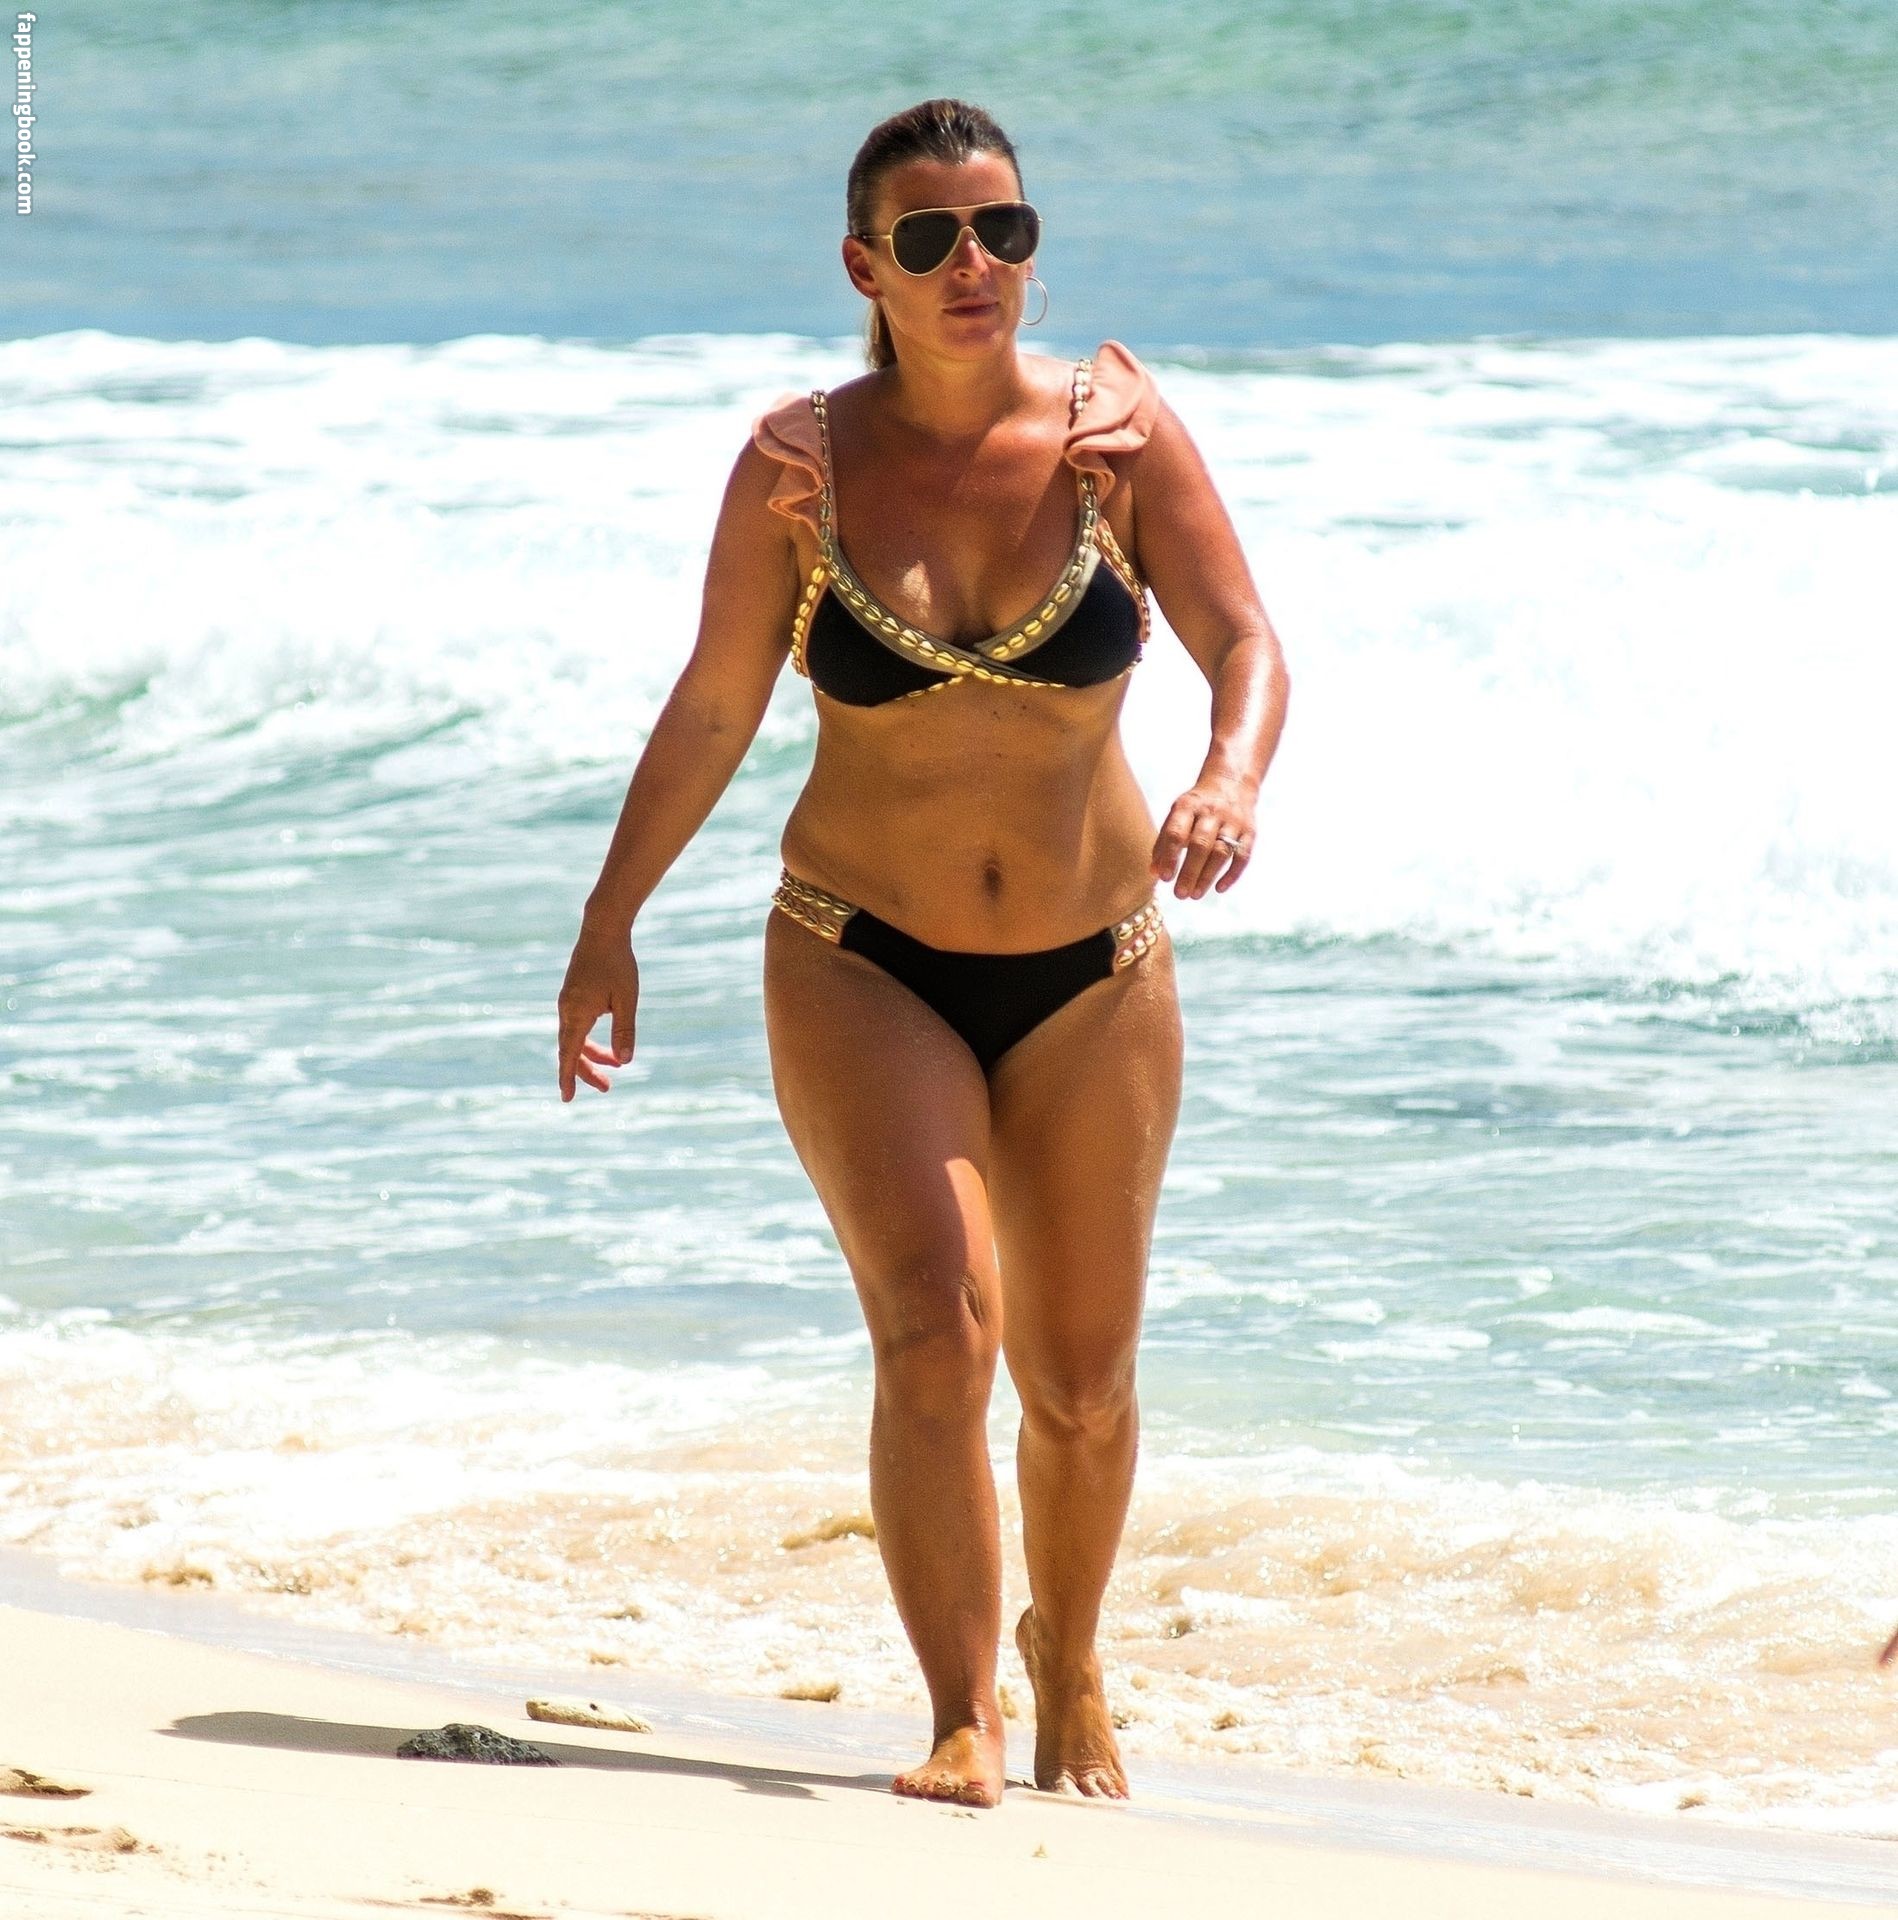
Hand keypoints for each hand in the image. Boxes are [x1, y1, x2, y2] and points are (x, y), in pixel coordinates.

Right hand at [557, 921, 639, 1100]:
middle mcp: (566, 1010)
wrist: (603, 929)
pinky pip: (576, 1025)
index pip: (569, 1055)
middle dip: (587, 1071)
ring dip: (592, 1054)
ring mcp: (567, 1002)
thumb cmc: (617, 964)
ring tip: (616, 1065)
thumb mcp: (626, 1001)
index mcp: (576, 1015)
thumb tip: (624, 1061)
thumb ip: (624, 1031)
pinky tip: (607, 1039)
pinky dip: (590, 1038)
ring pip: (575, 1038)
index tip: (567, 1099)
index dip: (569, 1078)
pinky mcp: (573, 994)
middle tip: (607, 1088)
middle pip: (571, 1051)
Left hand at [1150, 774, 1256, 899]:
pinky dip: (1232, 874)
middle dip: (1189, 872)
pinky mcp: (1250, 831)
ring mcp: (1233, 821)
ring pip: (1221, 852)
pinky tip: (1219, 889)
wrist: (1231, 783)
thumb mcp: (1177, 814)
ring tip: (1194, 895)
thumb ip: (1164, 841)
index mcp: (1188, 805)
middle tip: (1179, 894)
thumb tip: (1153, 873)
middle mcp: (1212, 812)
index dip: (1170, 856)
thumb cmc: (1196, 807)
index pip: (1177, 833)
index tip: (1164, 879)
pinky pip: (1243, 856)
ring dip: (1207, 876)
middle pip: (1200, 845)